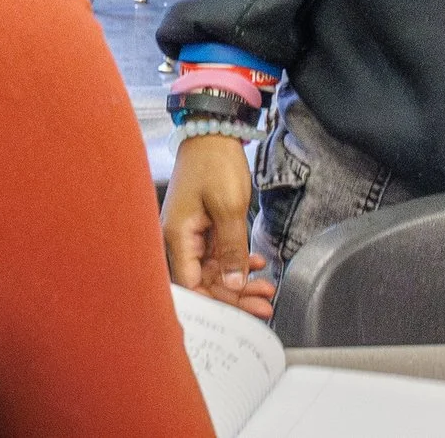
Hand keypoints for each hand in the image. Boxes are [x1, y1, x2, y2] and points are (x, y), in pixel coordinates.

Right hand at [162, 135, 277, 319]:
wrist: (212, 130)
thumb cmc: (214, 164)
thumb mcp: (229, 208)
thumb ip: (232, 249)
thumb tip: (233, 284)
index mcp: (177, 237)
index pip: (192, 285)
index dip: (217, 303)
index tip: (243, 314)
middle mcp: (179, 239)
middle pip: (205, 281)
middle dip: (235, 296)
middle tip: (265, 305)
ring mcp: (190, 233)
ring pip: (214, 270)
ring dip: (241, 280)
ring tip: (268, 290)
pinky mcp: (201, 226)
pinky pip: (218, 253)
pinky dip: (238, 261)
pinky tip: (258, 265)